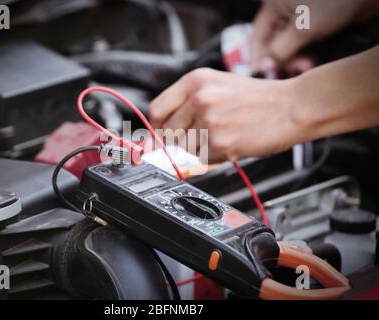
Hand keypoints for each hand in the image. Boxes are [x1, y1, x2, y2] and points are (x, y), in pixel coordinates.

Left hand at [149, 68, 298, 161]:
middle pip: (167, 133)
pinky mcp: (219, 142)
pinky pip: (201, 159)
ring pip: (183, 149)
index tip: (160, 138)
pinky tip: (230, 143)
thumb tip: (157, 137)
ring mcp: (208, 120)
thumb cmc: (258, 99)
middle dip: (179, 142)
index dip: (157, 129)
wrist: (292, 107)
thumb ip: (186, 107)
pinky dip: (212, 157)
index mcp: (195, 80)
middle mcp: (199, 97)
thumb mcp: (217, 88)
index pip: (156, 110)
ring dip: (197, 150)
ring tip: (221, 137)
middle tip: (201, 138)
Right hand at [250, 0, 370, 71]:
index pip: (257, 38)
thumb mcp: (301, 30)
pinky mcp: (311, 22)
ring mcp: (296, 16)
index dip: (259, 59)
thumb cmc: (335, 1)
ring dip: (294, 59)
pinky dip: (303, 54)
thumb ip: (279, 51)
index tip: (265, 75)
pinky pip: (299, 43)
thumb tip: (264, 67)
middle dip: (282, 59)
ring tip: (306, 66)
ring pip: (286, 45)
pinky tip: (310, 61)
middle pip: (272, 43)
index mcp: (273, 5)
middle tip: (296, 70)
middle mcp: (282, 10)